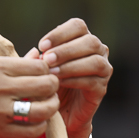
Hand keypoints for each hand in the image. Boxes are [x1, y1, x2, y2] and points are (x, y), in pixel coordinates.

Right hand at [0, 55, 58, 137]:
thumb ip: (8, 65)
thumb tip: (36, 57)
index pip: (38, 65)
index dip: (46, 69)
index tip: (43, 73)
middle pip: (46, 84)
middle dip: (53, 86)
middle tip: (48, 89)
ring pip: (44, 109)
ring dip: (50, 107)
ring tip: (45, 105)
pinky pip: (32, 130)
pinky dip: (38, 126)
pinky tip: (33, 122)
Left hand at [35, 18, 111, 137]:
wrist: (57, 111)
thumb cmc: (47, 83)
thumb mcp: (39, 69)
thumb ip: (36, 60)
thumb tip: (35, 51)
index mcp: (82, 39)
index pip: (78, 26)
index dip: (61, 33)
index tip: (42, 45)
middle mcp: (97, 51)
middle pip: (90, 41)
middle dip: (66, 50)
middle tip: (46, 60)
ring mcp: (103, 69)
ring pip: (95, 61)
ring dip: (71, 65)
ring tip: (52, 73)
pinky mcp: (102, 88)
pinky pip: (93, 81)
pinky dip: (75, 80)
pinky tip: (59, 84)